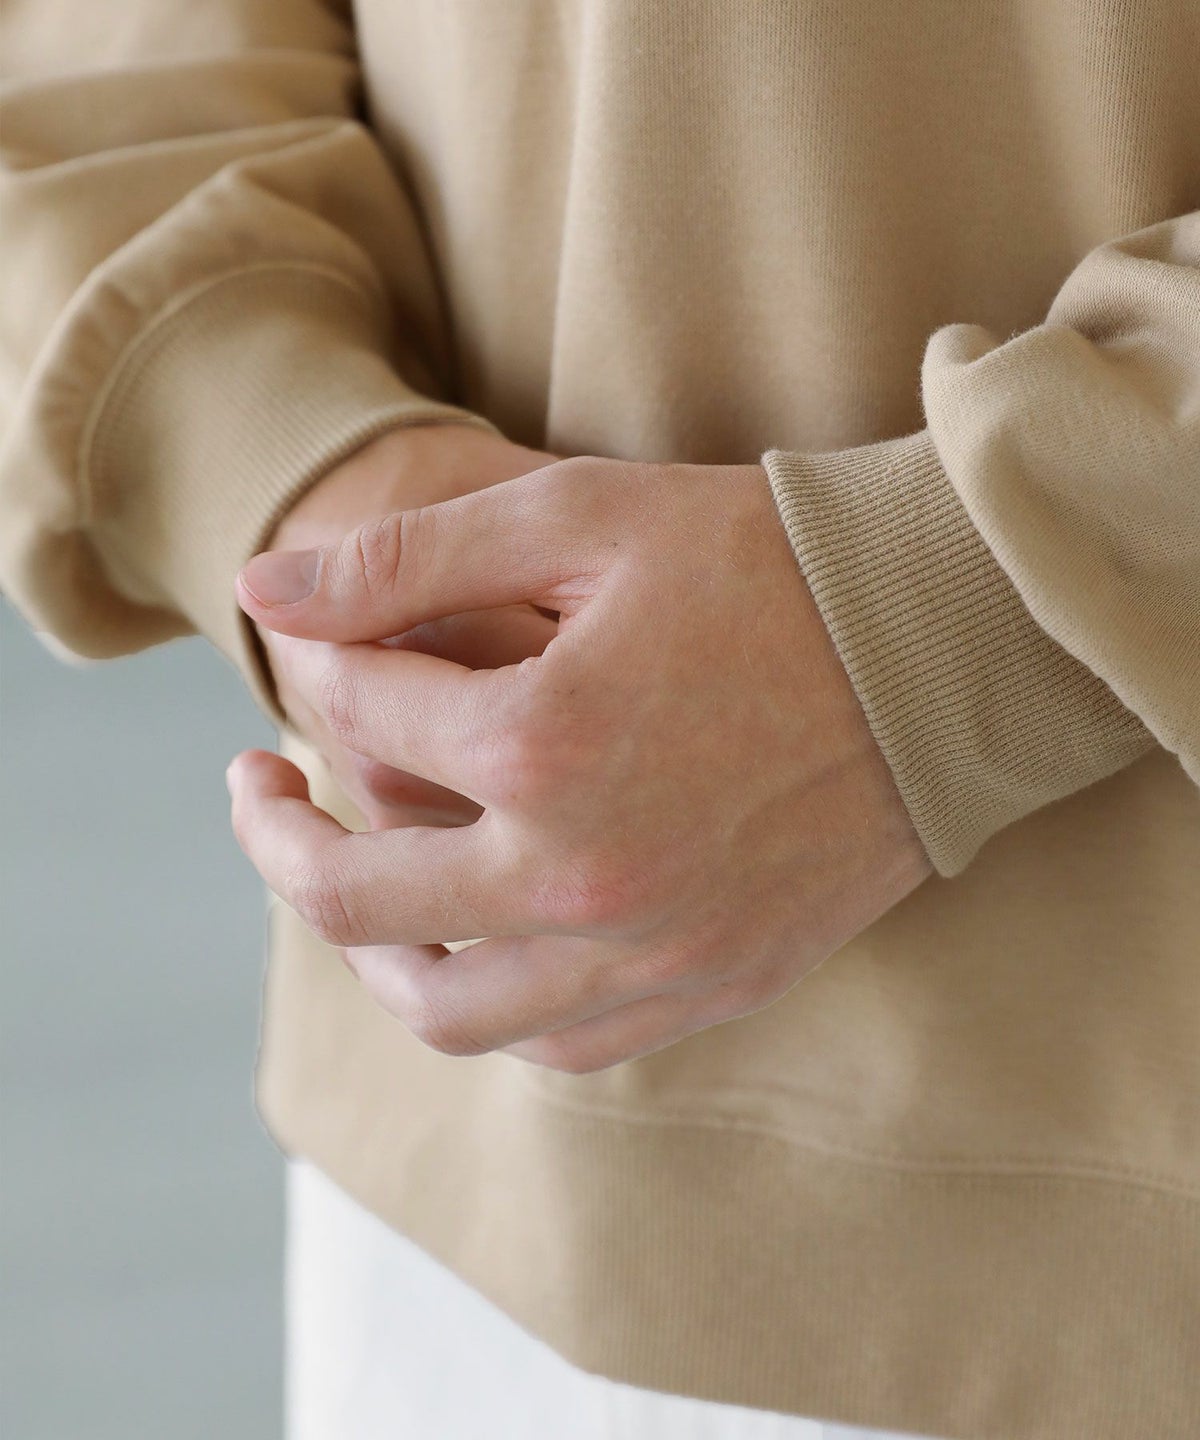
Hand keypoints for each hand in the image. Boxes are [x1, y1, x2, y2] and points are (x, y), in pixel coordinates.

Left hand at [228, 457, 931, 1071]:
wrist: (940, 645)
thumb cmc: (766, 562)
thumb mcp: (579, 516)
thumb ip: (404, 558)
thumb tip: (261, 591)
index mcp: (543, 744)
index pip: (363, 717)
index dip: (326, 666)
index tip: (331, 642)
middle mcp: (582, 876)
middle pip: (355, 898)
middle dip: (276, 835)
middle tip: (257, 789)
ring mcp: (648, 951)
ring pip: (444, 1009)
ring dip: (367, 950)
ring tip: (348, 884)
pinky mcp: (708, 985)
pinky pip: (556, 1044)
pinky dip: (486, 1001)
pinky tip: (475, 939)